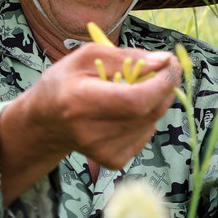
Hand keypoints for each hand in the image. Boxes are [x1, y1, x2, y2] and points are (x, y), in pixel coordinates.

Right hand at [0, 43, 179, 203]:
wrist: (46, 122)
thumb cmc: (64, 83)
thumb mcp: (86, 58)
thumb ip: (126, 57)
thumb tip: (163, 61)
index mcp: (81, 102)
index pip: (135, 100)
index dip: (161, 82)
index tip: (171, 63)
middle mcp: (93, 133)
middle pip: (148, 112)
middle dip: (165, 87)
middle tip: (164, 69)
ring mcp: (105, 151)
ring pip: (151, 121)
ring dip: (154, 100)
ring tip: (133, 88)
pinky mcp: (114, 160)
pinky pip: (146, 133)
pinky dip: (145, 117)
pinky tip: (125, 110)